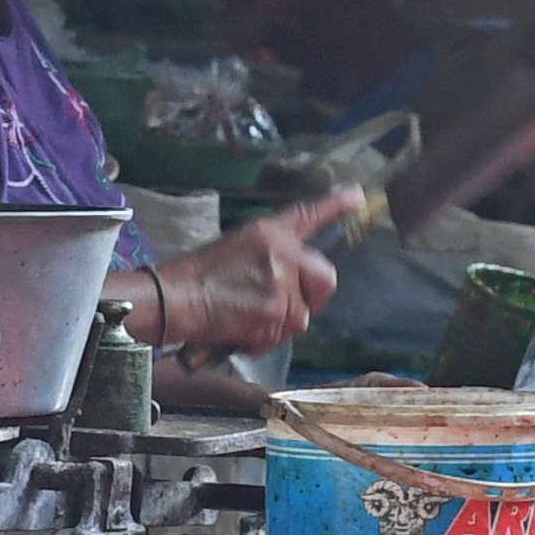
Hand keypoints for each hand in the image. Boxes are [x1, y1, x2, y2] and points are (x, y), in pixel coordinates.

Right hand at [145, 195, 349, 351]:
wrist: (176, 298)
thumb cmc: (198, 275)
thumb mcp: (237, 245)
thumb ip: (272, 253)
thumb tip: (294, 273)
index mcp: (270, 232)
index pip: (309, 215)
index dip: (335, 206)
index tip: (357, 195)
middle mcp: (282, 255)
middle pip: (325, 279)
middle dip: (312, 296)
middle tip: (287, 303)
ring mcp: (281, 286)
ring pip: (303, 315)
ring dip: (282, 321)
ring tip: (250, 315)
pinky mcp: (275, 315)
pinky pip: (283, 335)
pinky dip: (265, 338)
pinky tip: (243, 328)